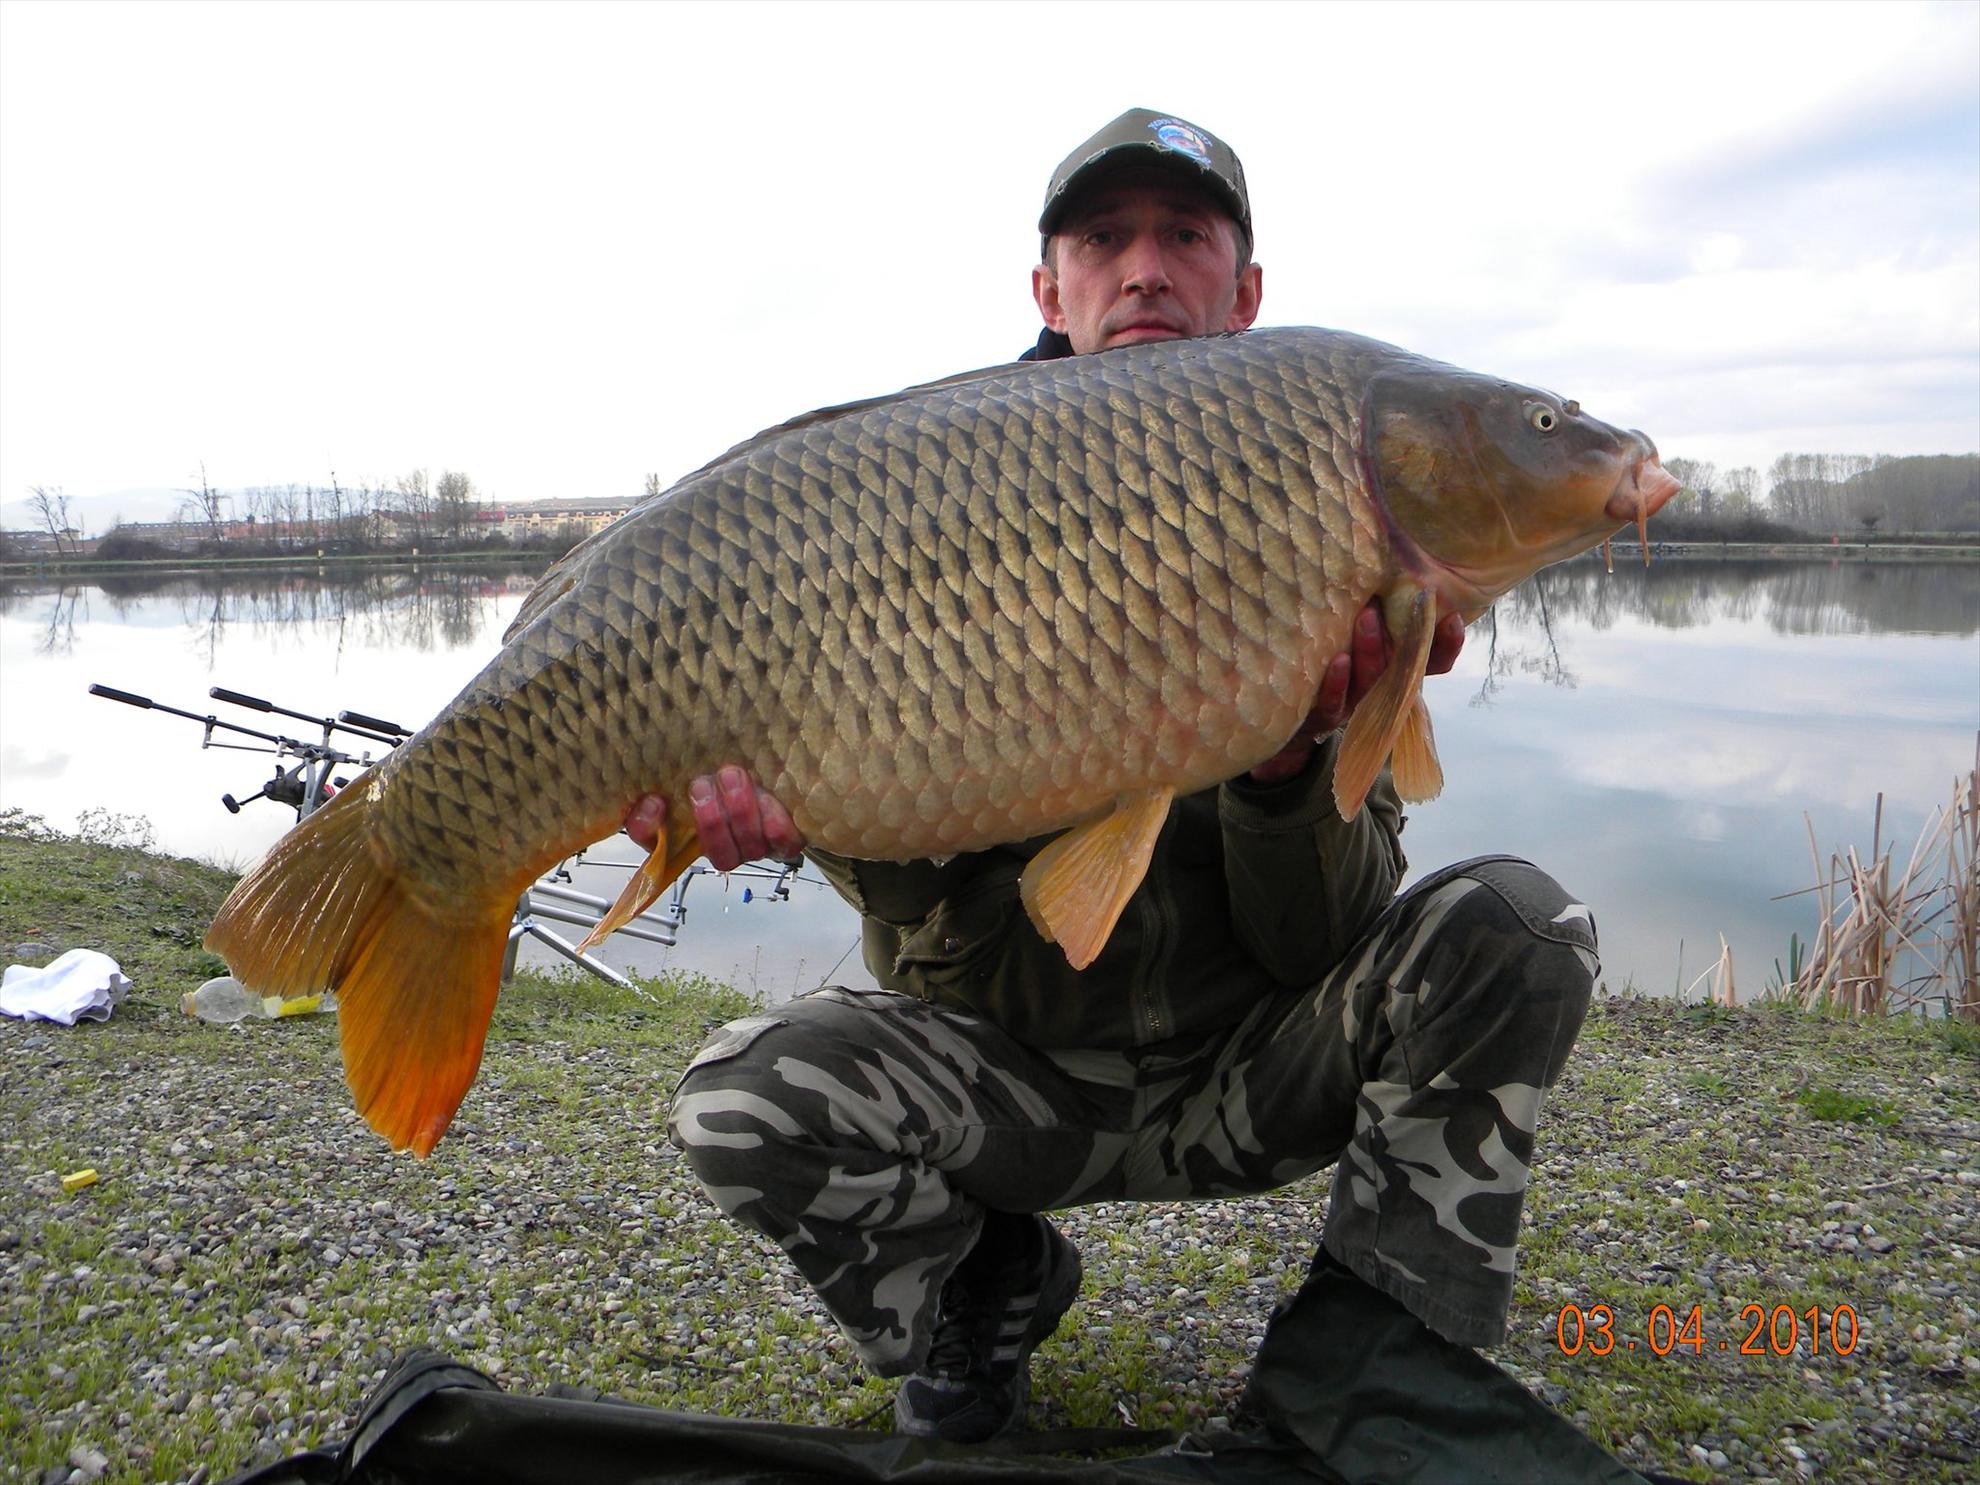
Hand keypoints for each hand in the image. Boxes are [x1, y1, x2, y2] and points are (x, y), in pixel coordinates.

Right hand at [623, 765, 805, 871]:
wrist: (766, 761)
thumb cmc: (721, 772)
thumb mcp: (684, 773)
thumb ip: (656, 792)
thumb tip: (652, 803)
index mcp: (691, 839)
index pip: (663, 850)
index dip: (654, 833)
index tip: (656, 803)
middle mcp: (728, 849)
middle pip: (722, 856)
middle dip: (710, 821)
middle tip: (703, 783)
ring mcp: (760, 846)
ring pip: (751, 847)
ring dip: (739, 813)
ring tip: (732, 776)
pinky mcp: (788, 838)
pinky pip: (785, 842)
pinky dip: (776, 823)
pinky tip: (767, 800)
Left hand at [1247, 598, 1465, 784]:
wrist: (1286, 714)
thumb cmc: (1325, 656)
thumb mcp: (1353, 632)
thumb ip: (1374, 607)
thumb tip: (1384, 554)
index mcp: (1393, 671)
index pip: (1434, 662)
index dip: (1447, 644)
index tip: (1452, 617)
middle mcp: (1378, 689)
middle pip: (1403, 670)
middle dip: (1408, 638)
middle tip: (1404, 599)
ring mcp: (1352, 705)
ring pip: (1369, 684)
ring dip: (1371, 650)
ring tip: (1367, 616)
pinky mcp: (1321, 717)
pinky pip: (1332, 704)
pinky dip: (1336, 684)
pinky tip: (1337, 661)